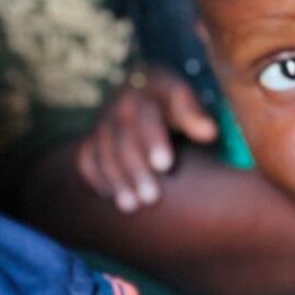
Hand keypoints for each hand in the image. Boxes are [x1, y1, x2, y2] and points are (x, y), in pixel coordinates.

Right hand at [72, 66, 219, 212]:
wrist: (141, 88)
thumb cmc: (173, 100)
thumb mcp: (186, 98)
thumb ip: (195, 114)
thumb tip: (208, 133)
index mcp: (145, 90)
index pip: (146, 115)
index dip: (153, 140)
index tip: (165, 166)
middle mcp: (119, 106)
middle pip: (123, 139)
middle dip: (135, 170)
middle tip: (151, 198)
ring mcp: (102, 123)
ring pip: (103, 152)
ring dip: (116, 180)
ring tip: (131, 206)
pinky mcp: (92, 137)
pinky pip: (86, 157)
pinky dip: (95, 176)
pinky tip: (110, 196)